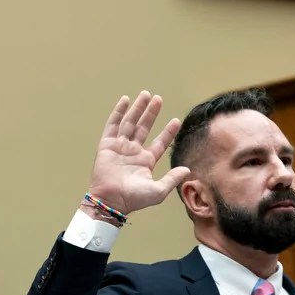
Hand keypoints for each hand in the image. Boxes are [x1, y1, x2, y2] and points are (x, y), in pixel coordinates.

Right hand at [86, 91, 189, 215]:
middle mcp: (133, 152)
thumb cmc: (133, 199)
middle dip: (151, 113)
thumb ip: (172, 178)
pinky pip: (113, 125)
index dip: (168, 131)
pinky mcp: (107, 145)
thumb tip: (187, 170)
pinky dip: (119, 112)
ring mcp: (120, 147)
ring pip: (130, 123)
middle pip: (144, 127)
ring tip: (146, 94)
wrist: (111, 200)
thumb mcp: (158, 191)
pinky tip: (125, 100)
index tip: (176, 120)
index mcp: (146, 161)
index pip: (159, 142)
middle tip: (158, 99)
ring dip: (138, 108)